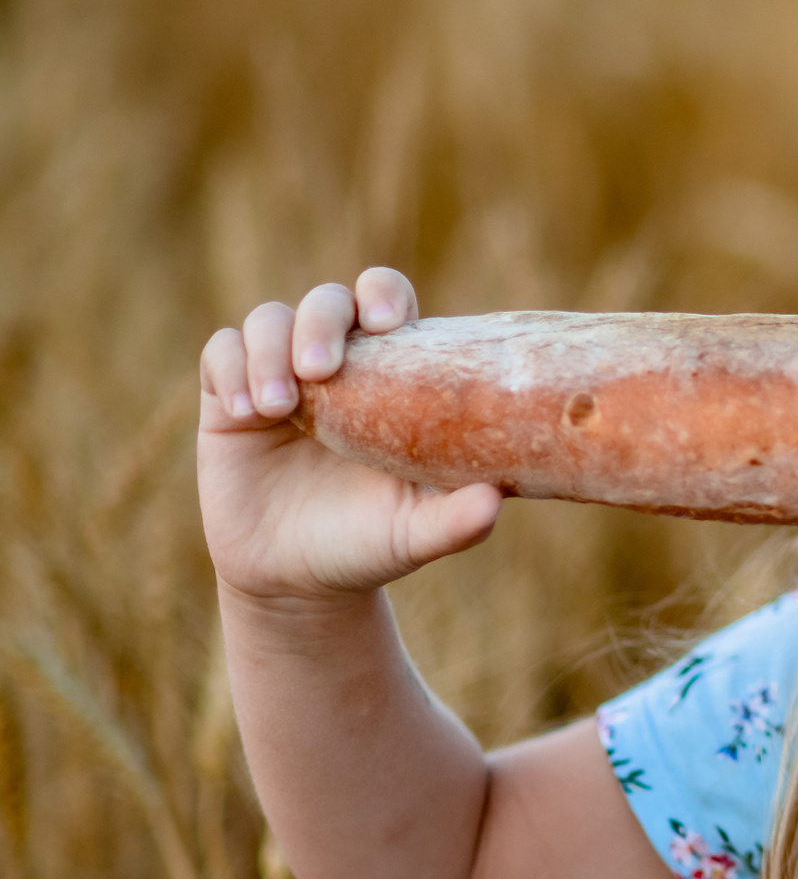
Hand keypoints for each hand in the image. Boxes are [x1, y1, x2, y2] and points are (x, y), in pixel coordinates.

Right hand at [197, 268, 502, 604]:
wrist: (296, 582)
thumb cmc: (369, 544)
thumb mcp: (415, 533)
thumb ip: (456, 519)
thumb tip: (495, 501)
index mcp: (389, 378)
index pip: (387, 302)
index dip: (385, 295)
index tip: (387, 324)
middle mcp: (336, 366)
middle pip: (328, 301)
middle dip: (322, 321)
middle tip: (322, 371)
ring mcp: (280, 378)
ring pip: (268, 320)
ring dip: (271, 350)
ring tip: (277, 408)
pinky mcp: (230, 401)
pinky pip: (221, 354)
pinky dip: (232, 370)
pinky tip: (249, 413)